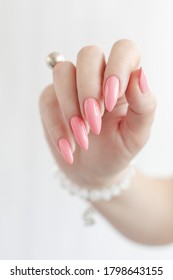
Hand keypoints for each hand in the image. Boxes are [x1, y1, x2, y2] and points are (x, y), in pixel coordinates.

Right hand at [39, 39, 155, 187]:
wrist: (95, 169)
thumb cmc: (119, 147)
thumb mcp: (137, 133)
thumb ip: (143, 105)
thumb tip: (139, 74)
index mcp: (124, 79)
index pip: (123, 50)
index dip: (117, 69)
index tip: (111, 102)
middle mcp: (97, 76)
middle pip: (88, 55)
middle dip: (88, 89)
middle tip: (94, 124)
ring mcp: (71, 85)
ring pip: (62, 72)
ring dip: (70, 108)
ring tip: (82, 138)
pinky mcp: (51, 100)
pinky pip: (47, 99)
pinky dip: (57, 126)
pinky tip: (69, 147)